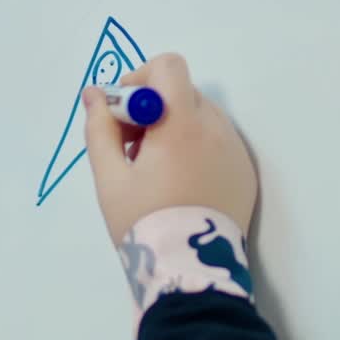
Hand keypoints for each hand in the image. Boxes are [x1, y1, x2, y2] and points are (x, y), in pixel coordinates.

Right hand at [82, 53, 257, 246]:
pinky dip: (196, 149)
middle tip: (132, 148)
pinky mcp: (244, 172)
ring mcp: (235, 150)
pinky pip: (218, 142)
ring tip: (155, 171)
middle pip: (182, 92)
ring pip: (201, 117)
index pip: (168, 67)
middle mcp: (215, 128)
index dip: (140, 80)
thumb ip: (100, 128)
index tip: (124, 113)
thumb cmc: (144, 222)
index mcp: (181, 124)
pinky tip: (181, 185)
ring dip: (175, 128)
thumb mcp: (110, 178)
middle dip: (153, 109)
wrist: (190, 272)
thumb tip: (94, 94)